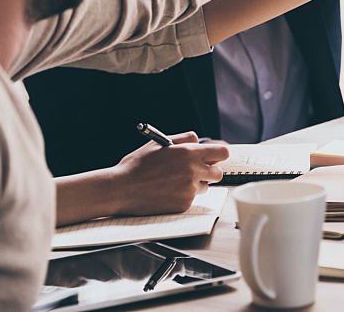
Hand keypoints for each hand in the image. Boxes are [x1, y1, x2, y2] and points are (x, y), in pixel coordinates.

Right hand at [109, 131, 229, 214]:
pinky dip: (183, 196)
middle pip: (218, 173)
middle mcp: (193, 171)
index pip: (222, 152)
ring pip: (204, 186)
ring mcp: (189, 189)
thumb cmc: (137, 165)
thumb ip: (183, 139)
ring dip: (195, 184)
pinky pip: (191, 198)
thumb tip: (198, 141)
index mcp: (189, 152)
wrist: (120, 189)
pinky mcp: (184, 204)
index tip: (213, 157)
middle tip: (196, 171)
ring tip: (173, 182)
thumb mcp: (159, 143)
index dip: (218, 155)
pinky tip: (166, 192)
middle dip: (209, 171)